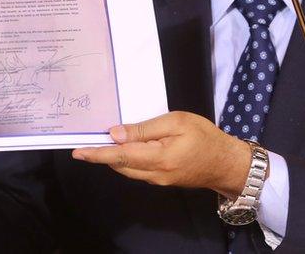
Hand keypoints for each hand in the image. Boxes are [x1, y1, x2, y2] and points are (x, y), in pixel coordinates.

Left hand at [71, 111, 252, 197]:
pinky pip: (138, 170)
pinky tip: (125, 147)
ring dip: (113, 157)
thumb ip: (145, 129)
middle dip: (101, 155)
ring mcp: (158, 180)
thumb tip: (116, 134)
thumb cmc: (205, 137)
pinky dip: (127, 160)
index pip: (120, 156)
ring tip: (101, 143)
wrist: (226, 163)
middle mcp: (155, 174)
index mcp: (159, 158)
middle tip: (85, 141)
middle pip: (120, 165)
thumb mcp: (177, 122)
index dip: (97, 154)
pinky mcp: (162, 181)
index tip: (78, 151)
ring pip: (127, 169)